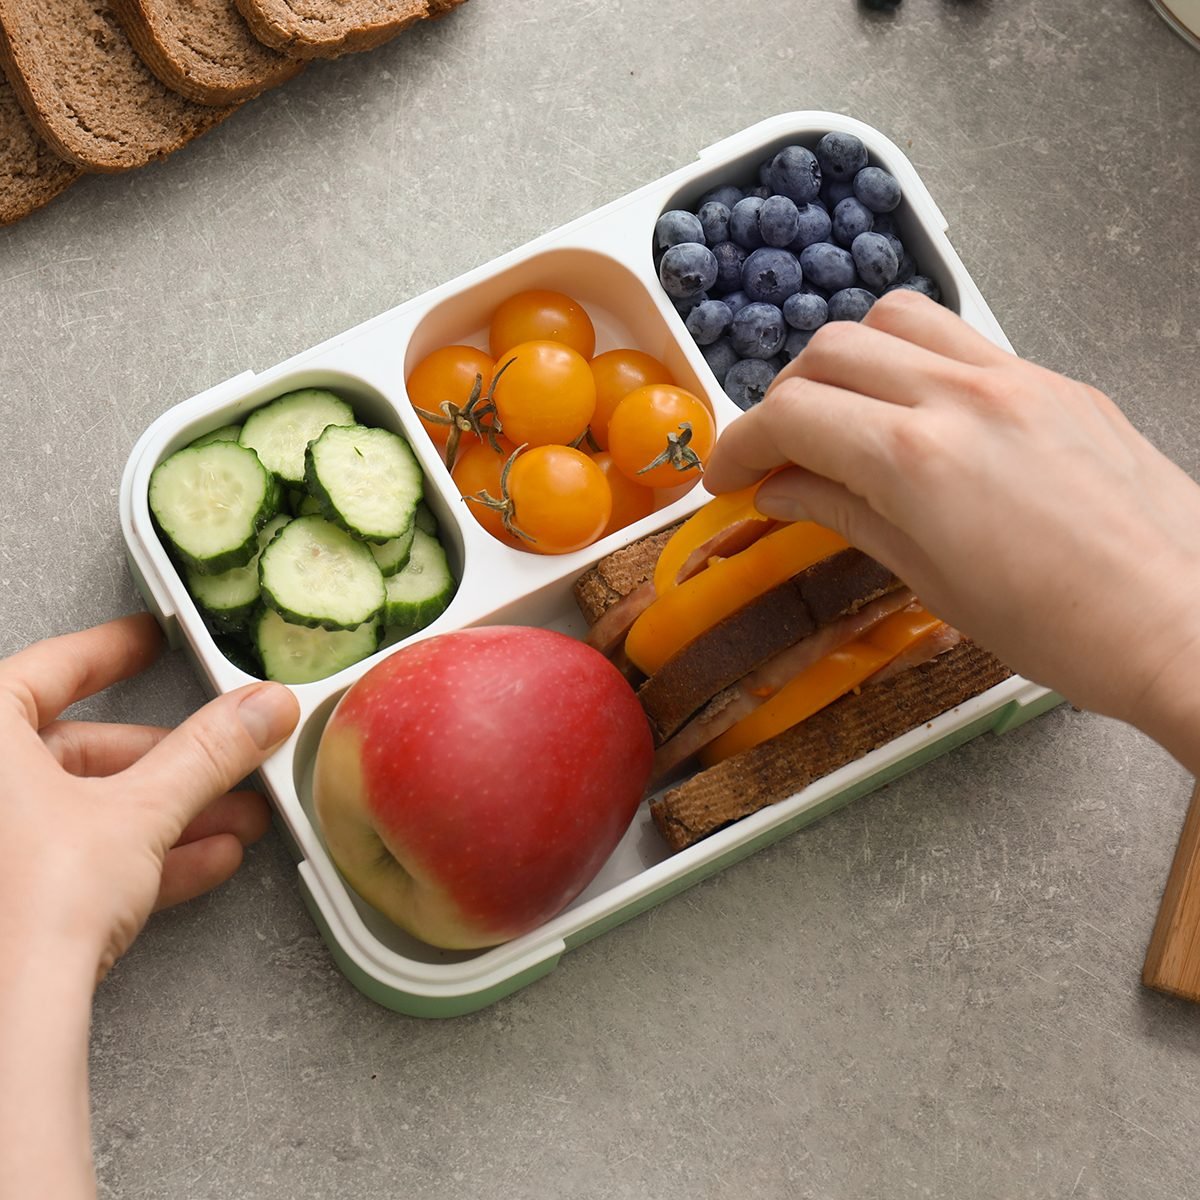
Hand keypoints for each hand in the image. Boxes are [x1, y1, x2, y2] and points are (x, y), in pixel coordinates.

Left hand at [0, 612, 299, 979]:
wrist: (3, 1021)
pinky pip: (77, 859)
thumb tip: (258, 712)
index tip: (148, 641)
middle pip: (82, 752)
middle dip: (168, 764)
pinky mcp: (7, 898)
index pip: (51, 668)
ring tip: (233, 817)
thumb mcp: (141, 812)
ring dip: (168, 814)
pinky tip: (202, 862)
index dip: (112, 652)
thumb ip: (207, 754)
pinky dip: (140, 857)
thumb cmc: (26, 908)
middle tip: (225, 754)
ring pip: (85, 811)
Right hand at [704, 291, 1199, 768]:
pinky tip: (915, 417)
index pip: (792, 415)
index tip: (726, 474)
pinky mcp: (1056, 380)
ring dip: (844, 359)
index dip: (740, 443)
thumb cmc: (1066, 629)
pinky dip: (911, 363)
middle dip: (782, 399)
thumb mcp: (932, 580)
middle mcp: (963, 398)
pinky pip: (960, 340)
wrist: (1184, 623)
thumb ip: (846, 514)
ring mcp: (1016, 378)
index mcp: (920, 460)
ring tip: (840, 415)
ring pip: (894, 319)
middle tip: (775, 453)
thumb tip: (784, 490)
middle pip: (830, 351)